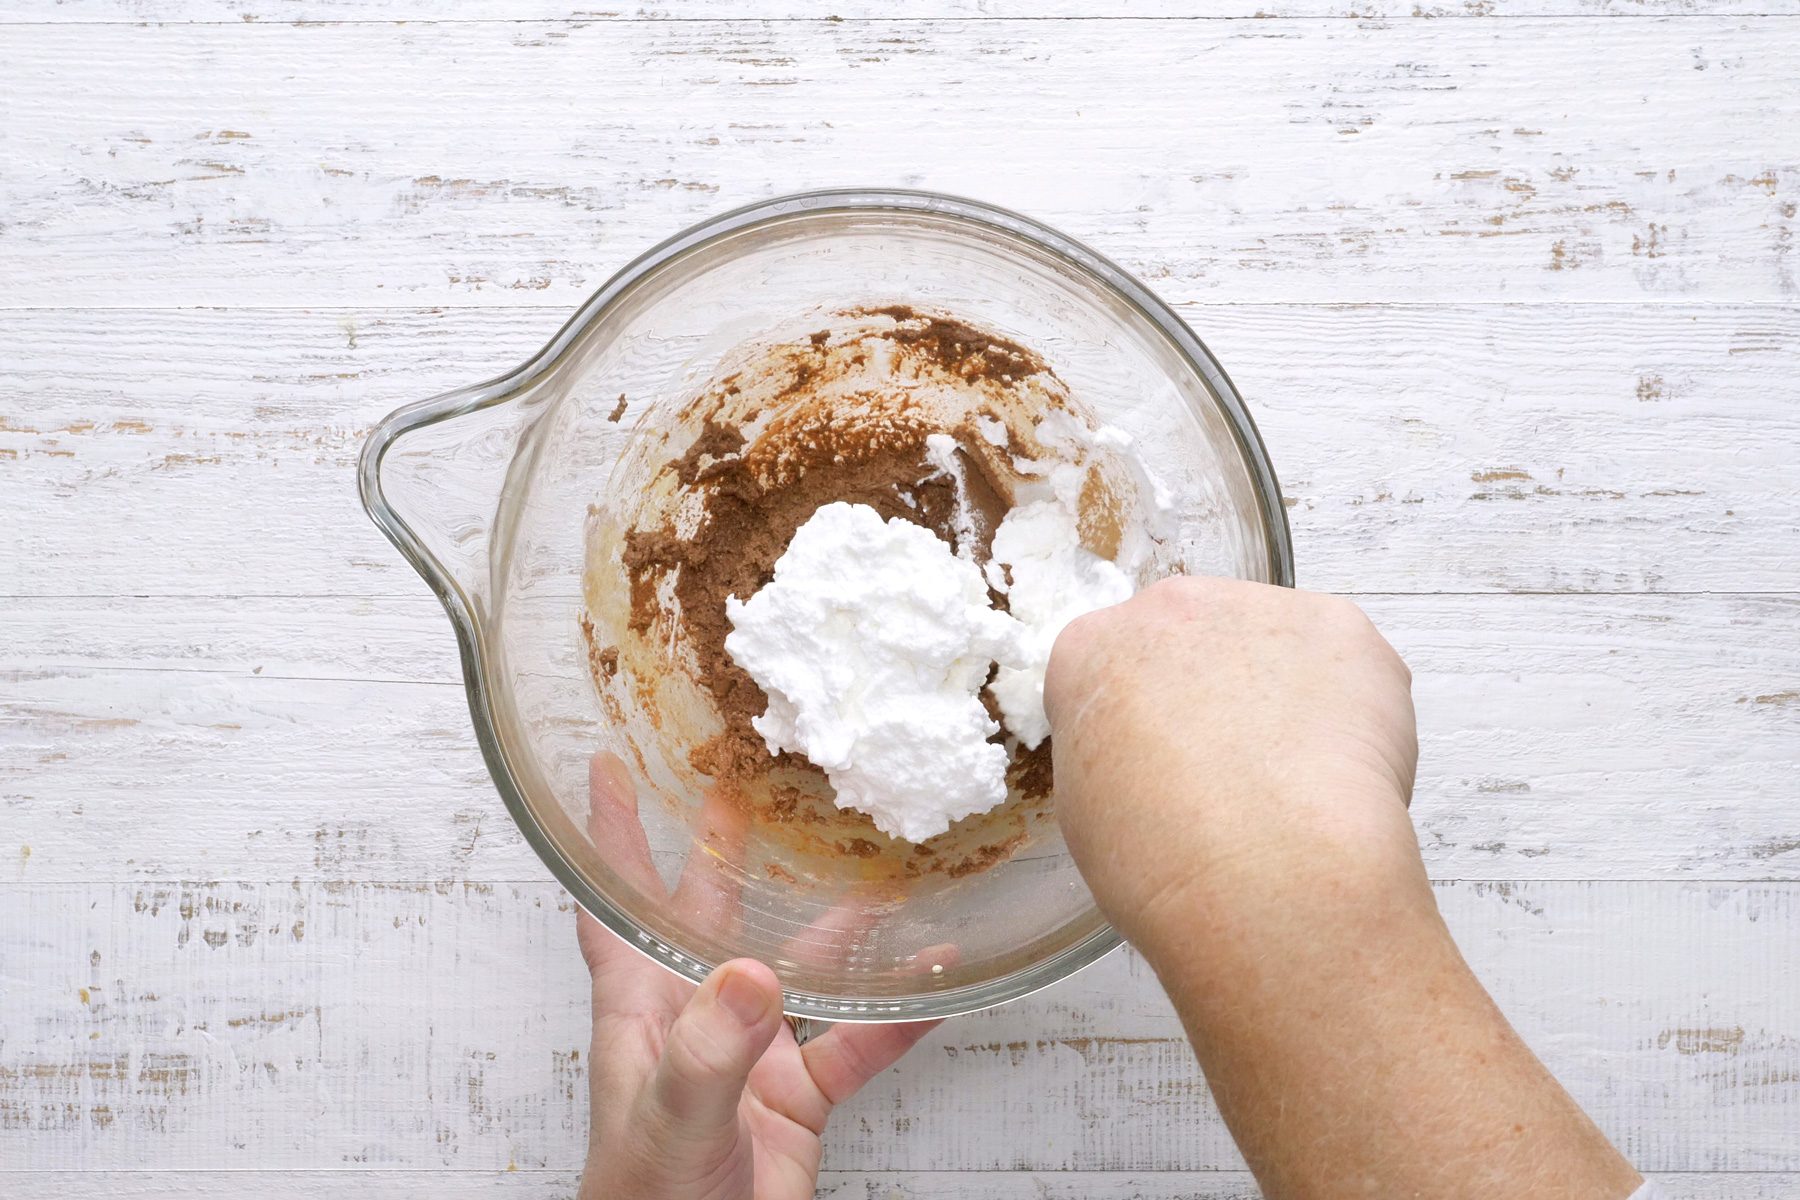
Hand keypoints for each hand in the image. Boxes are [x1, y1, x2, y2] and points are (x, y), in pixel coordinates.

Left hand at [576, 753, 939, 1199]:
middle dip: (731, 852)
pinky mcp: (798, 1099)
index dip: (607, 838)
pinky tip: (932, 981)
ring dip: (843, 930)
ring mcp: (749, 1056)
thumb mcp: (671, 1120)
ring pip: (802, 971)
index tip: (607, 771)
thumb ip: (707, 1051)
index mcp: (642, 1008)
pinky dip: (896, 1013)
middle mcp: (695, 1017)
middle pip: (711, 915)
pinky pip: (856, 1043)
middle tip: (754, 788)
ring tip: (885, 875)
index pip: (614, 904)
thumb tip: (749, 974)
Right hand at [1044, 577, 1640, 1198]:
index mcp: (1087, 656)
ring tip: (1302, 787)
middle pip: (1194, 636)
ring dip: (1287, 697)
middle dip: (1217, 693)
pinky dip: (1354, 705)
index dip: (1153, 723)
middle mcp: (1168, 612)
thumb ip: (1112, 767)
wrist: (1270, 888)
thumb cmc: (1176, 883)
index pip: (1111, 659)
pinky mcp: (1346, 630)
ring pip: (1276, 645)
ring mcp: (1259, 614)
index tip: (1182, 766)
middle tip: (1243, 778)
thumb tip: (1153, 772)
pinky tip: (1349, 772)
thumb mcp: (1097, 825)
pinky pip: (1344, 659)